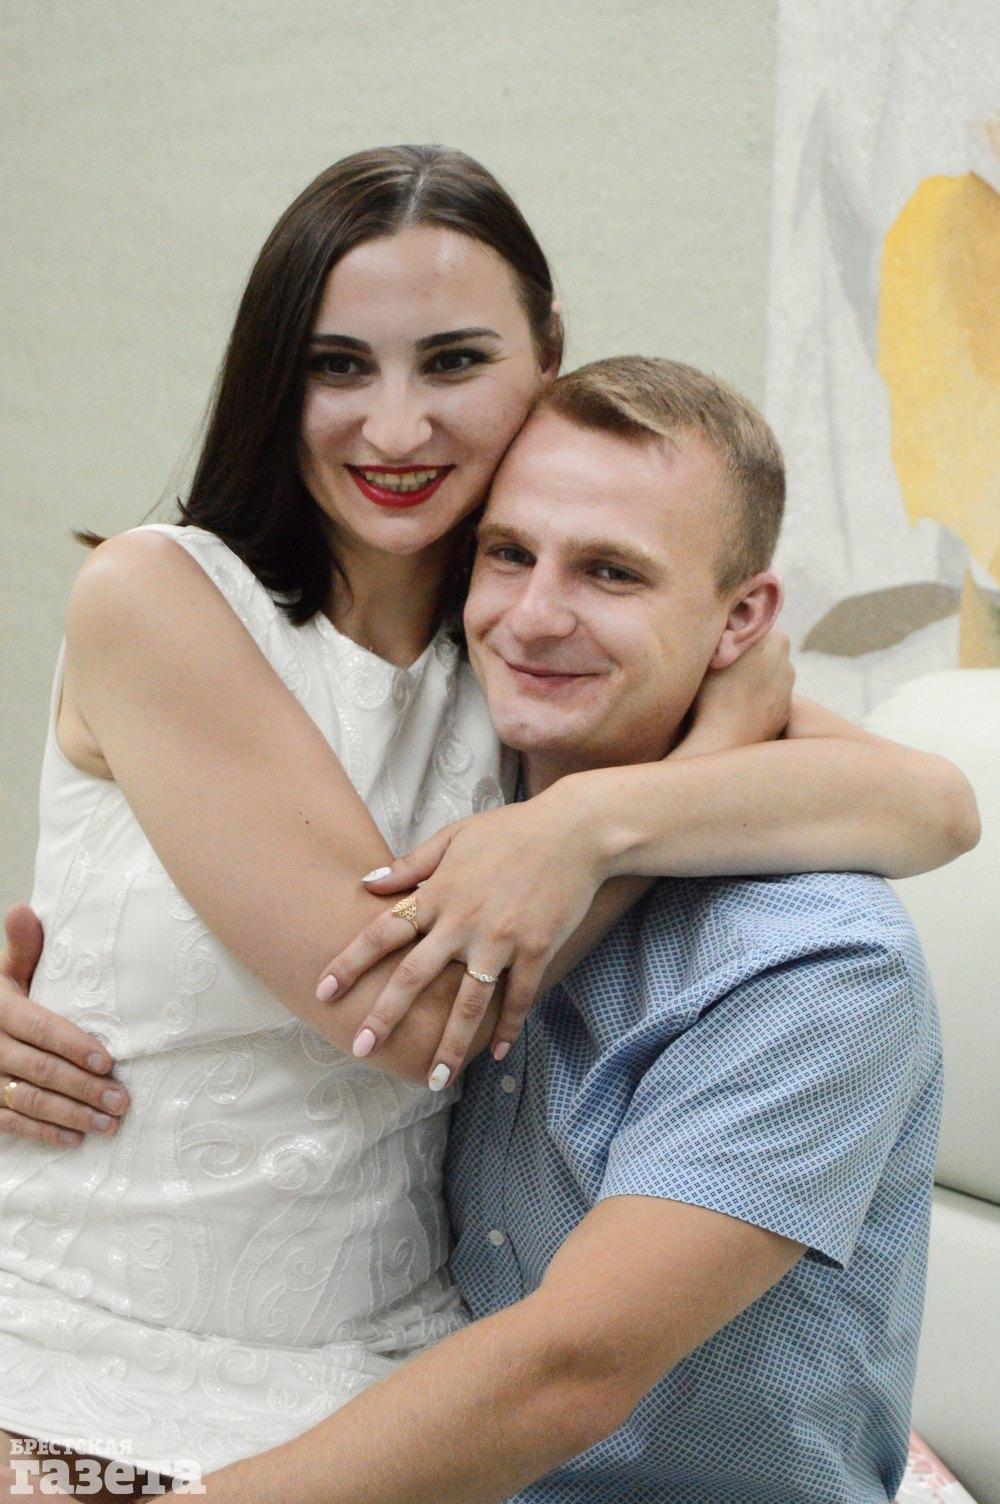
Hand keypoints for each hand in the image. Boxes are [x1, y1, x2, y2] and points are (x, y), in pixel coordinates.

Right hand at [0, 904, 129, 1146]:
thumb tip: (22, 909)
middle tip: (123, 1100)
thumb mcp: (8, 970)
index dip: (72, 1045)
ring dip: (71, 1115)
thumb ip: (23, 947)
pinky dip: (43, 1132)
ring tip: (109, 1123)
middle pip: (40, 1069)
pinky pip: (10, 1122)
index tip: (107, 1060)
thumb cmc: (4, 994)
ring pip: (28, 1100)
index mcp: (0, 1007)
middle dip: (84, 1087)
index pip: (39, 1028)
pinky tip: (73, 1139)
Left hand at [316, 786, 603, 1086]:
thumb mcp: (454, 837)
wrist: (575, 831)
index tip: (323, 992)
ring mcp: (501, 940)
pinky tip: (496, 1053)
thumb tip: (366, 882)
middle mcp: (463, 922)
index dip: (350, 963)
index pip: (382, 933)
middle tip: (361, 1048)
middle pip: (415, 977)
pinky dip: (507, 1028)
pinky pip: (518, 998)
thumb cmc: (511, 830)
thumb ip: (411, 864)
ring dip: (450, 1045)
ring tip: (435, 1079)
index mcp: (439, 893)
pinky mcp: (537, 950)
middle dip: (385, 1016)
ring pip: (468, 1003)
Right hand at [680, 630, 793, 756]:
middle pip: (761, 650)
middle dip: (744, 655)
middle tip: (717, 665)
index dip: (732, 630)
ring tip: (721, 691)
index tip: (715, 640)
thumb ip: (723, 628)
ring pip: (764, 676)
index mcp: (776, 639)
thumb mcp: (711, 648)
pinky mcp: (783, 715)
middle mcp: (788, 663)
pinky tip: (731, 709)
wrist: (724, 740)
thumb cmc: (711, 692)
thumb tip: (723, 615)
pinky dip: (752, 701)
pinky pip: (765, 700)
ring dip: (748, 679)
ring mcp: (787, 691)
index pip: (753, 623)